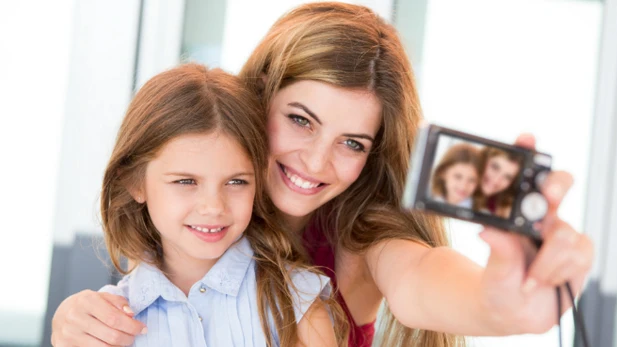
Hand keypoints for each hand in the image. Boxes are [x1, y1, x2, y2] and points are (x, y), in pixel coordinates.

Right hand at [51, 290, 145, 345]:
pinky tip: (111, 345)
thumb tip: (131, 313)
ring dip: (118, 346)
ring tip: (124, 341)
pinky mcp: (63, 345)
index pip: (114, 318)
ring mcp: (68, 333)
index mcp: (86, 301)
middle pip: (111, 335)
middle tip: (134, 337)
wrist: (61, 314)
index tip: (142, 329)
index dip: (132, 326)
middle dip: (128, 338)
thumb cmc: (86, 305)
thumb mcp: (102, 296)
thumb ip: (118, 302)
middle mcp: (75, 317)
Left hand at [478, 133, 593, 333]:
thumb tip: (490, 231)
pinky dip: (559, 270)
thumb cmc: (496, 283)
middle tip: (549, 197)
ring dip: (548, 257)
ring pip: (567, 232)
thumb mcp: (492, 272)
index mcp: (514, 212)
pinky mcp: (577, 255)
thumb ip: (498, 253)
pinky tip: (543, 281)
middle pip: (559, 185)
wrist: (511, 312)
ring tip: (531, 277)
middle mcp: (541, 217)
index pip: (523, 175)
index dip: (527, 153)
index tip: (524, 139)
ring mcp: (560, 235)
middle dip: (556, 185)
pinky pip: (579, 254)